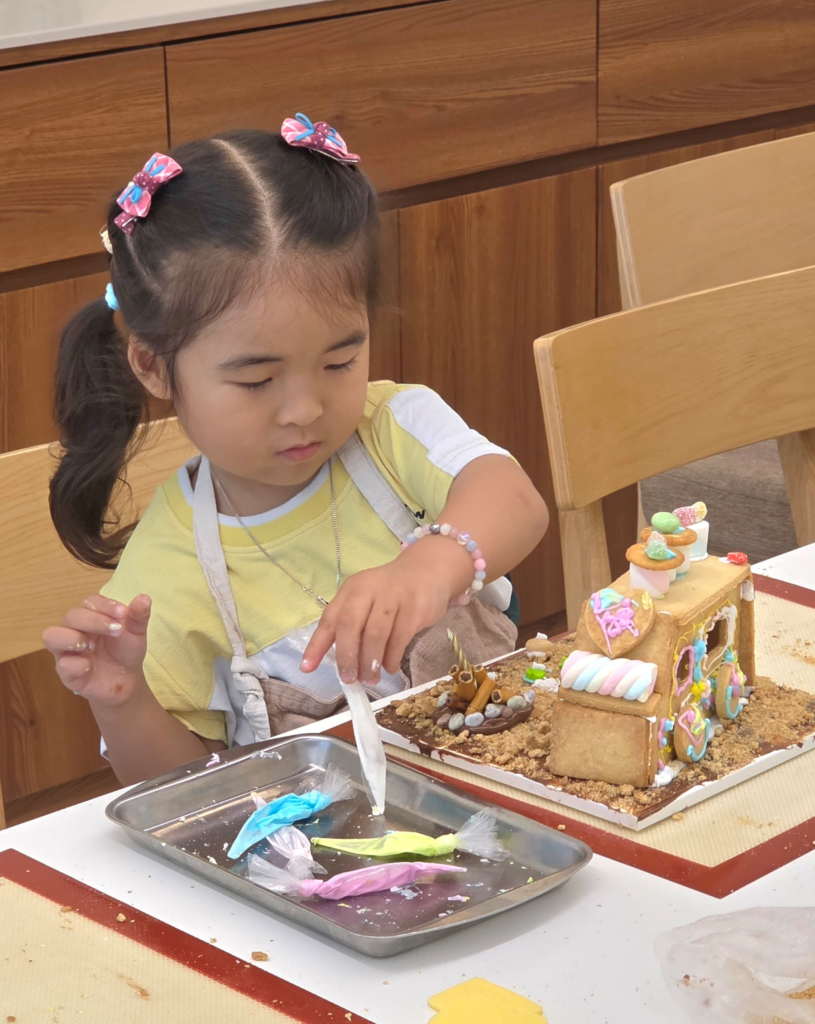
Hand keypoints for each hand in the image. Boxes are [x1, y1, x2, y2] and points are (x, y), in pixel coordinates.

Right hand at [42, 594, 151, 706]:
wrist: (126, 681)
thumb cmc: (126, 651)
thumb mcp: (136, 633)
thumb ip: (138, 616)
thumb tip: (144, 598)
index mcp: (91, 616)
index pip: (90, 602)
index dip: (105, 605)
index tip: (123, 613)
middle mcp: (75, 629)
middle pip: (71, 616)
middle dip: (93, 620)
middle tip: (116, 630)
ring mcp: (67, 650)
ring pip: (51, 636)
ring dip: (71, 637)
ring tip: (90, 645)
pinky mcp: (66, 672)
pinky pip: (61, 664)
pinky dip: (74, 664)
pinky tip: (89, 666)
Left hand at [300, 541, 470, 683]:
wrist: (428, 570)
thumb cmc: (390, 593)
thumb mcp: (365, 601)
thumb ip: (350, 626)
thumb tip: (339, 664)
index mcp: (352, 590)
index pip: (330, 619)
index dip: (317, 645)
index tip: (306, 668)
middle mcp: (369, 589)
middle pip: (350, 626)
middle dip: (347, 657)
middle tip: (349, 679)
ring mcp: (394, 597)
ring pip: (376, 634)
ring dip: (370, 662)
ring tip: (371, 679)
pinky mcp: (415, 608)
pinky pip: (400, 638)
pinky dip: (392, 658)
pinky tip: (390, 667)